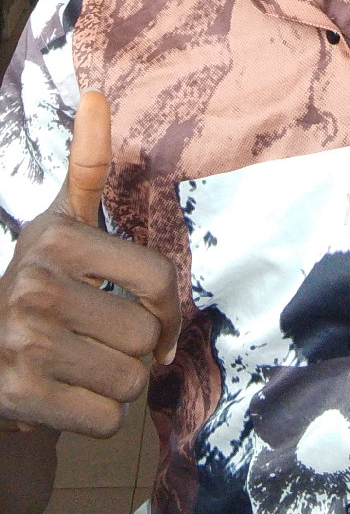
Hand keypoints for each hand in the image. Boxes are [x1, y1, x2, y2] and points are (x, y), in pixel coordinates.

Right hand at [0, 90, 180, 436]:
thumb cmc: (42, 280)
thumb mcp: (61, 220)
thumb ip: (88, 163)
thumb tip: (96, 92)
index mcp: (55, 238)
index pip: (157, 279)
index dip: (166, 304)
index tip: (149, 310)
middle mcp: (34, 286)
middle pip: (145, 336)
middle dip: (137, 347)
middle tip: (105, 339)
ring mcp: (23, 344)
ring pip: (129, 381)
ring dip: (118, 382)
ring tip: (85, 363)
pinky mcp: (20, 398)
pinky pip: (107, 420)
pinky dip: (99, 416)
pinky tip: (69, 394)